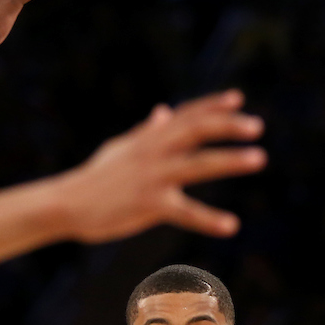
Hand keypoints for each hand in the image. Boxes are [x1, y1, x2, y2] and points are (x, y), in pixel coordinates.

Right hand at [56, 89, 266, 242]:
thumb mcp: (120, 148)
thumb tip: (163, 112)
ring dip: (229, 160)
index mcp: (147, 139)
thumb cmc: (93, 178)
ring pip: (197, 164)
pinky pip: (185, 212)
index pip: (185, 116)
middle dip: (227, 125)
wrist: (66, 204)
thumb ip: (145, 131)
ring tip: (258, 158)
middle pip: (195, 130)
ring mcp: (151, 177)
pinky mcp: (148, 205)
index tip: (237, 98)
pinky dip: (209, 219)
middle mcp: (152, 152)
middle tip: (257, 126)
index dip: (211, 105)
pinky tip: (231, 226)